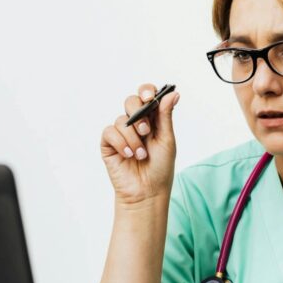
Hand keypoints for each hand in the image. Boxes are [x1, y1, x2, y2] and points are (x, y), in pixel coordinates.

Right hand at [100, 83, 179, 205]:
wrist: (147, 192)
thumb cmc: (159, 168)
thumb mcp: (166, 140)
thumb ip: (166, 116)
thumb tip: (173, 93)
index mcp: (152, 119)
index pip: (146, 96)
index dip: (146, 91)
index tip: (150, 96)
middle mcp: (135, 124)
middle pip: (130, 101)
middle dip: (138, 114)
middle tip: (146, 131)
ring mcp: (121, 133)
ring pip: (121, 120)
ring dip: (133, 138)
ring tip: (141, 155)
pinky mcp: (108, 144)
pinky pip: (110, 132)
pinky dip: (120, 143)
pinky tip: (128, 155)